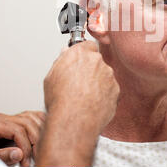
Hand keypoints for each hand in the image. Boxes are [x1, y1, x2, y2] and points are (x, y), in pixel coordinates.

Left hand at [0, 111, 44, 166]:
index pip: (17, 130)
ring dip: (40, 133)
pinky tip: (43, 135)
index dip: (25, 147)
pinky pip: (33, 116)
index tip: (26, 162)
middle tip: (36, 158)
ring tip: (38, 150)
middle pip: (27, 123)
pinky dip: (40, 124)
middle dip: (35, 142)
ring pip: (32, 118)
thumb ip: (2, 155)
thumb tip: (19, 153)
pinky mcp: (16, 119)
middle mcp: (2, 117)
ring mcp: (10, 117)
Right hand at [37, 41, 119, 165]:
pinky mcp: (116, 90)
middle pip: (96, 61)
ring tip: (84, 96)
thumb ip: (61, 61)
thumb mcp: (51, 76)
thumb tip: (65, 55)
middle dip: (90, 69)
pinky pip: (110, 90)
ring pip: (104, 76)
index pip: (86, 45)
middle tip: (79, 82)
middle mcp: (97, 61)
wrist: (74, 120)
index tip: (79, 61)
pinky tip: (92, 103)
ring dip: (98, 83)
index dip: (83, 55)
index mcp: (80, 53)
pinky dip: (104, 95)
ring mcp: (109, 75)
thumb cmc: (61, 100)